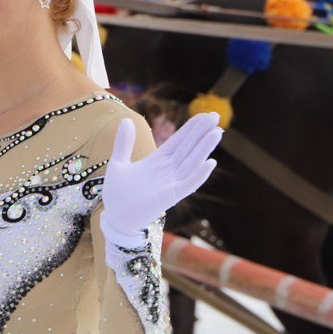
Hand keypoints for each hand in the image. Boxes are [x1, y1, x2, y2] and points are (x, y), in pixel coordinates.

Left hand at [100, 112, 220, 245]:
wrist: (115, 219)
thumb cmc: (118, 194)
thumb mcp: (118, 163)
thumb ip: (123, 143)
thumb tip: (126, 119)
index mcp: (158, 161)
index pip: (179, 140)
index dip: (192, 127)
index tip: (206, 114)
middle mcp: (168, 171)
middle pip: (188, 148)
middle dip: (201, 132)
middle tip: (216, 116)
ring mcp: (170, 184)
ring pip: (191, 163)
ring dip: (204, 148)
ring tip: (217, 132)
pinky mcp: (168, 197)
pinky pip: (187, 185)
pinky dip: (198, 175)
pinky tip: (210, 162)